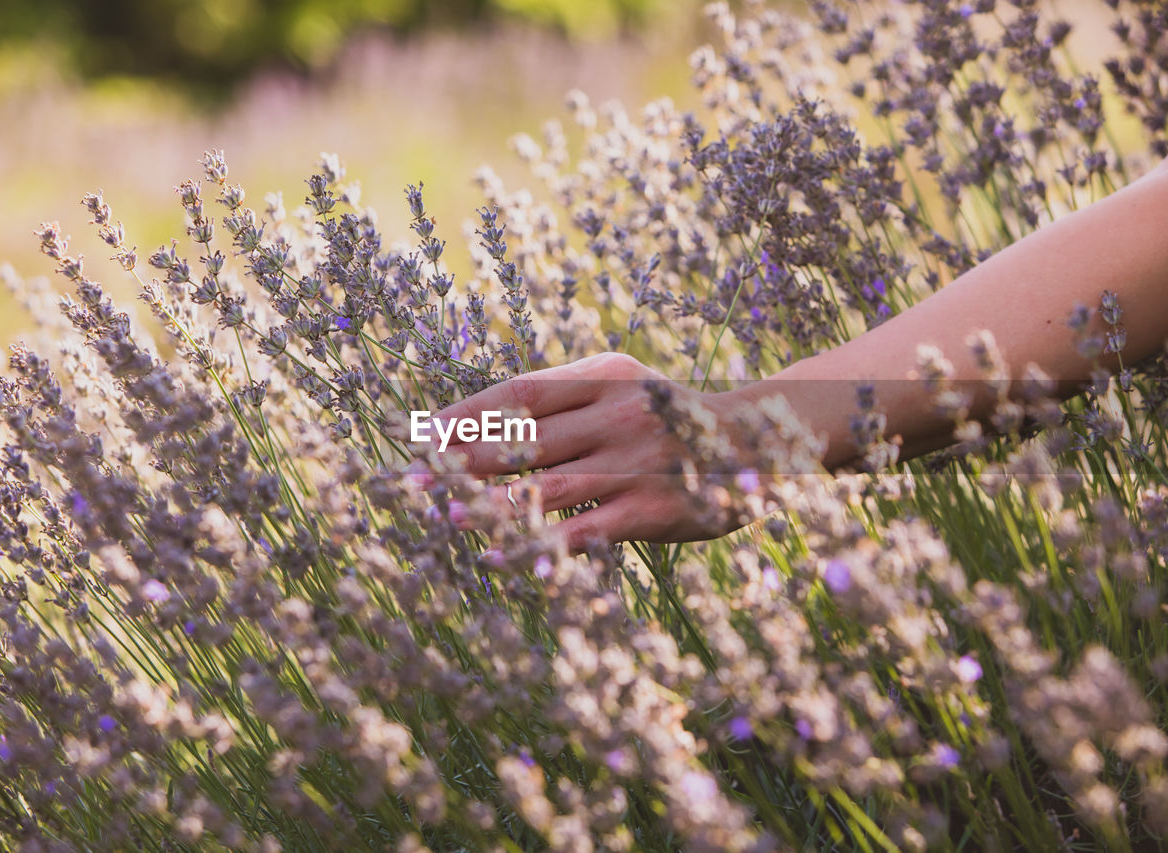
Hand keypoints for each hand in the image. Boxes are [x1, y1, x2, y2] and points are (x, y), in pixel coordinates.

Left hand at [431, 353, 754, 551]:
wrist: (758, 442)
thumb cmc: (670, 417)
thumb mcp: (624, 388)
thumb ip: (565, 400)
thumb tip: (481, 425)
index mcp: (604, 378)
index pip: (520, 392)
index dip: (466, 413)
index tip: (420, 432)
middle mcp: (617, 414)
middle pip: (525, 438)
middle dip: (462, 460)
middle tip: (410, 478)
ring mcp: (635, 463)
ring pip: (547, 486)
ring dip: (491, 503)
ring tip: (446, 516)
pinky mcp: (651, 510)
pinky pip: (584, 531)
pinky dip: (539, 545)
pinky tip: (503, 557)